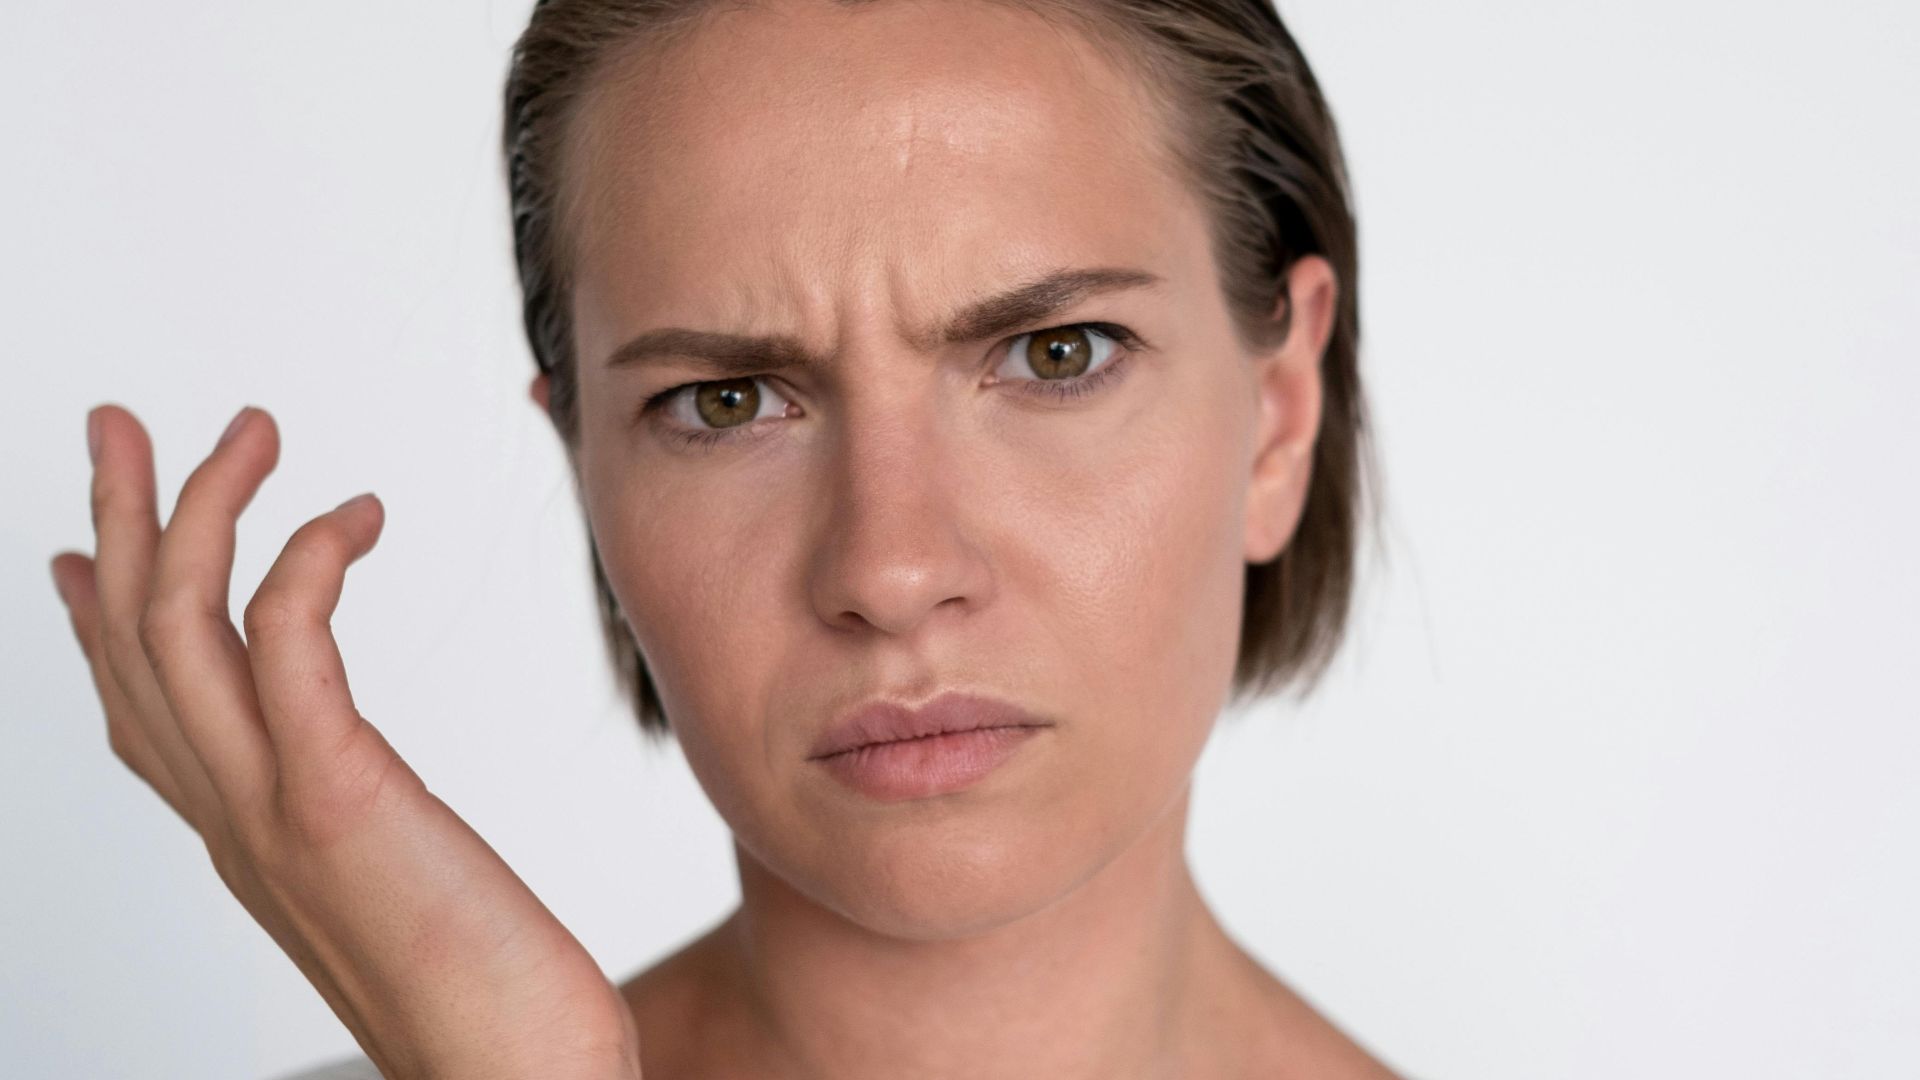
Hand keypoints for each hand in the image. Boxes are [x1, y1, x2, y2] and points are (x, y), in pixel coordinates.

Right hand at [48, 405, 642, 1079]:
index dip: (96, 616)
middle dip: (123, 520)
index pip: (138, 709)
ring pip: (175, 629)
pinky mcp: (333, 803)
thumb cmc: (492, 1000)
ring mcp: (268, 811)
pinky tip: (349, 515)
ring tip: (247, 428)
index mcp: (243, 837)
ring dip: (197, 509)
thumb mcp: (391, 885)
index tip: (84, 541)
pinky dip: (302, 561)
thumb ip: (350, 818)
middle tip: (124, 425)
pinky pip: (285, 647)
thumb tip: (346, 775)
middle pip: (131, 644)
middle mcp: (230, 820)